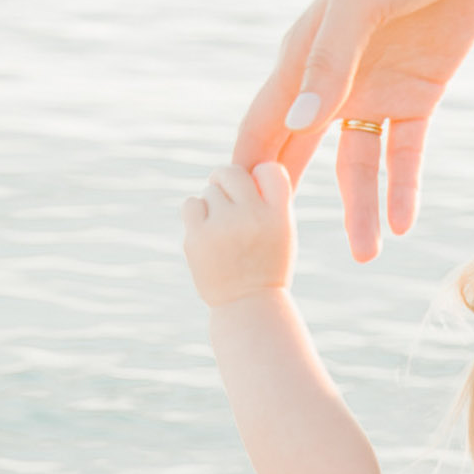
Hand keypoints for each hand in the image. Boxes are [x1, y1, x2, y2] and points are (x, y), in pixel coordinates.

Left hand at [182, 163, 295, 309]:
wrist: (248, 307)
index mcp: (279, 217)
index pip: (269, 170)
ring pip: (209, 190)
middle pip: (231, 173)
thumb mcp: (282, 232)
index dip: (260, 178)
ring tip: (224, 233)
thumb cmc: (266, 266)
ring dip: (213, 206)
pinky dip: (197, 216)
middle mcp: (253, 218)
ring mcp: (223, 227)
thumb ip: (269, 198)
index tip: (257, 197)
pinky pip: (191, 204)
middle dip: (227, 184)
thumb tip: (242, 166)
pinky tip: (208, 235)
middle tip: (230, 206)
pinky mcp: (198, 237)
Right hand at [233, 0, 473, 264]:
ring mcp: (374, 95)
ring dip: (358, 210)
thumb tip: (300, 123)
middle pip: (303, 155)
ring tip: (364, 255)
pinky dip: (402, 190)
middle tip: (281, 254)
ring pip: (357, 167)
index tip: (232, 217)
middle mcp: (333, 83)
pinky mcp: (416, 101)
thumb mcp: (358, 3)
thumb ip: (328, 63)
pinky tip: (401, 225)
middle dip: (292, 202)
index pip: (265, 123)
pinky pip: (404, 158)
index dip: (248, 168)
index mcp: (304, 57)